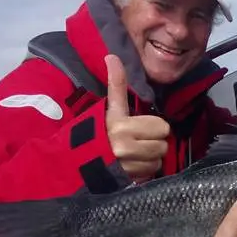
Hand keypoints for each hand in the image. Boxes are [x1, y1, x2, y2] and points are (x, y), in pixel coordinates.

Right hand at [104, 54, 170, 182]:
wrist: (73, 163)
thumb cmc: (95, 132)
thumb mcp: (107, 108)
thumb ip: (116, 84)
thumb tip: (112, 56)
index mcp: (122, 126)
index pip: (161, 127)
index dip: (154, 127)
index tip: (141, 127)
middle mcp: (125, 147)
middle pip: (163, 144)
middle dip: (154, 142)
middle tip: (138, 141)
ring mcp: (127, 166)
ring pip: (159, 159)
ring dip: (150, 157)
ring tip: (133, 154)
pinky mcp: (129, 180)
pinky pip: (151, 173)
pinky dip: (145, 170)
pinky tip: (132, 166)